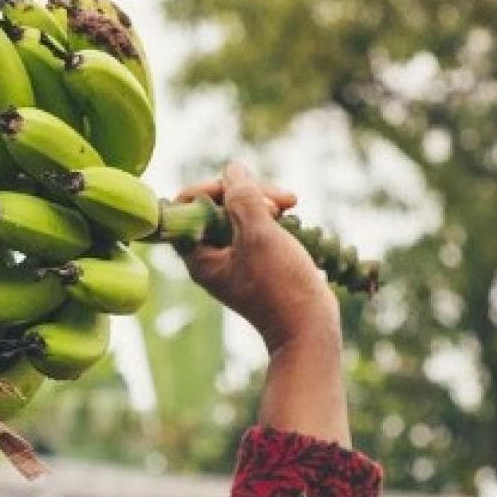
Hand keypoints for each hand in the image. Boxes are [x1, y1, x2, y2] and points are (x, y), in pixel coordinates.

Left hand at [175, 161, 339, 355]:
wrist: (309, 326)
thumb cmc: (281, 284)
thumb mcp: (259, 234)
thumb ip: (242, 198)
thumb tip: (231, 169)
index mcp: (199, 256)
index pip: (188, 206)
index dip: (213, 188)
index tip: (243, 188)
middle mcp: (211, 258)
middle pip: (217, 206)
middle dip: (247, 193)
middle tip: (281, 199)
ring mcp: (234, 260)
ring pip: (240, 214)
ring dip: (264, 201)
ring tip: (291, 204)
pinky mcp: (256, 261)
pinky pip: (256, 227)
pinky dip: (273, 218)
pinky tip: (293, 217)